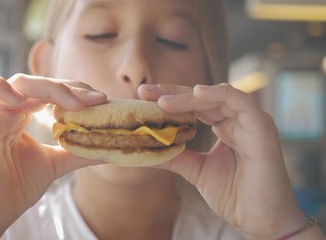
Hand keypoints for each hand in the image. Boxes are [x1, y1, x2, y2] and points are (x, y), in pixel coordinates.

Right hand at [0, 74, 106, 238]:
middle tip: (95, 99)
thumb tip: (110, 148)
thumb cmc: (18, 186)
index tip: (101, 101)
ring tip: (72, 103)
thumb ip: (79, 152)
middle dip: (69, 88)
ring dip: (48, 87)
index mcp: (22, 114)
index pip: (50, 90)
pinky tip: (21, 101)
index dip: (75, 91)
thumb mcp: (55, 163)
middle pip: (38, 83)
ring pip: (17, 82)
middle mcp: (6, 109)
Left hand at [139, 83, 307, 238]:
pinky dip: (220, 95)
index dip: (169, 98)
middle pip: (202, 96)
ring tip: (163, 101)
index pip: (193, 104)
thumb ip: (174, 156)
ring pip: (218, 96)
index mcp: (224, 125)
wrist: (259, 221)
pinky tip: (198, 93)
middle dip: (172, 92)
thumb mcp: (196, 170)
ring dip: (188, 97)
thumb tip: (143, 150)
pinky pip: (242, 103)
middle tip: (144, 92)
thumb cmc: (233, 195)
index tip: (142, 96)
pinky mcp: (262, 129)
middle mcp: (237, 119)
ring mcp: (250, 122)